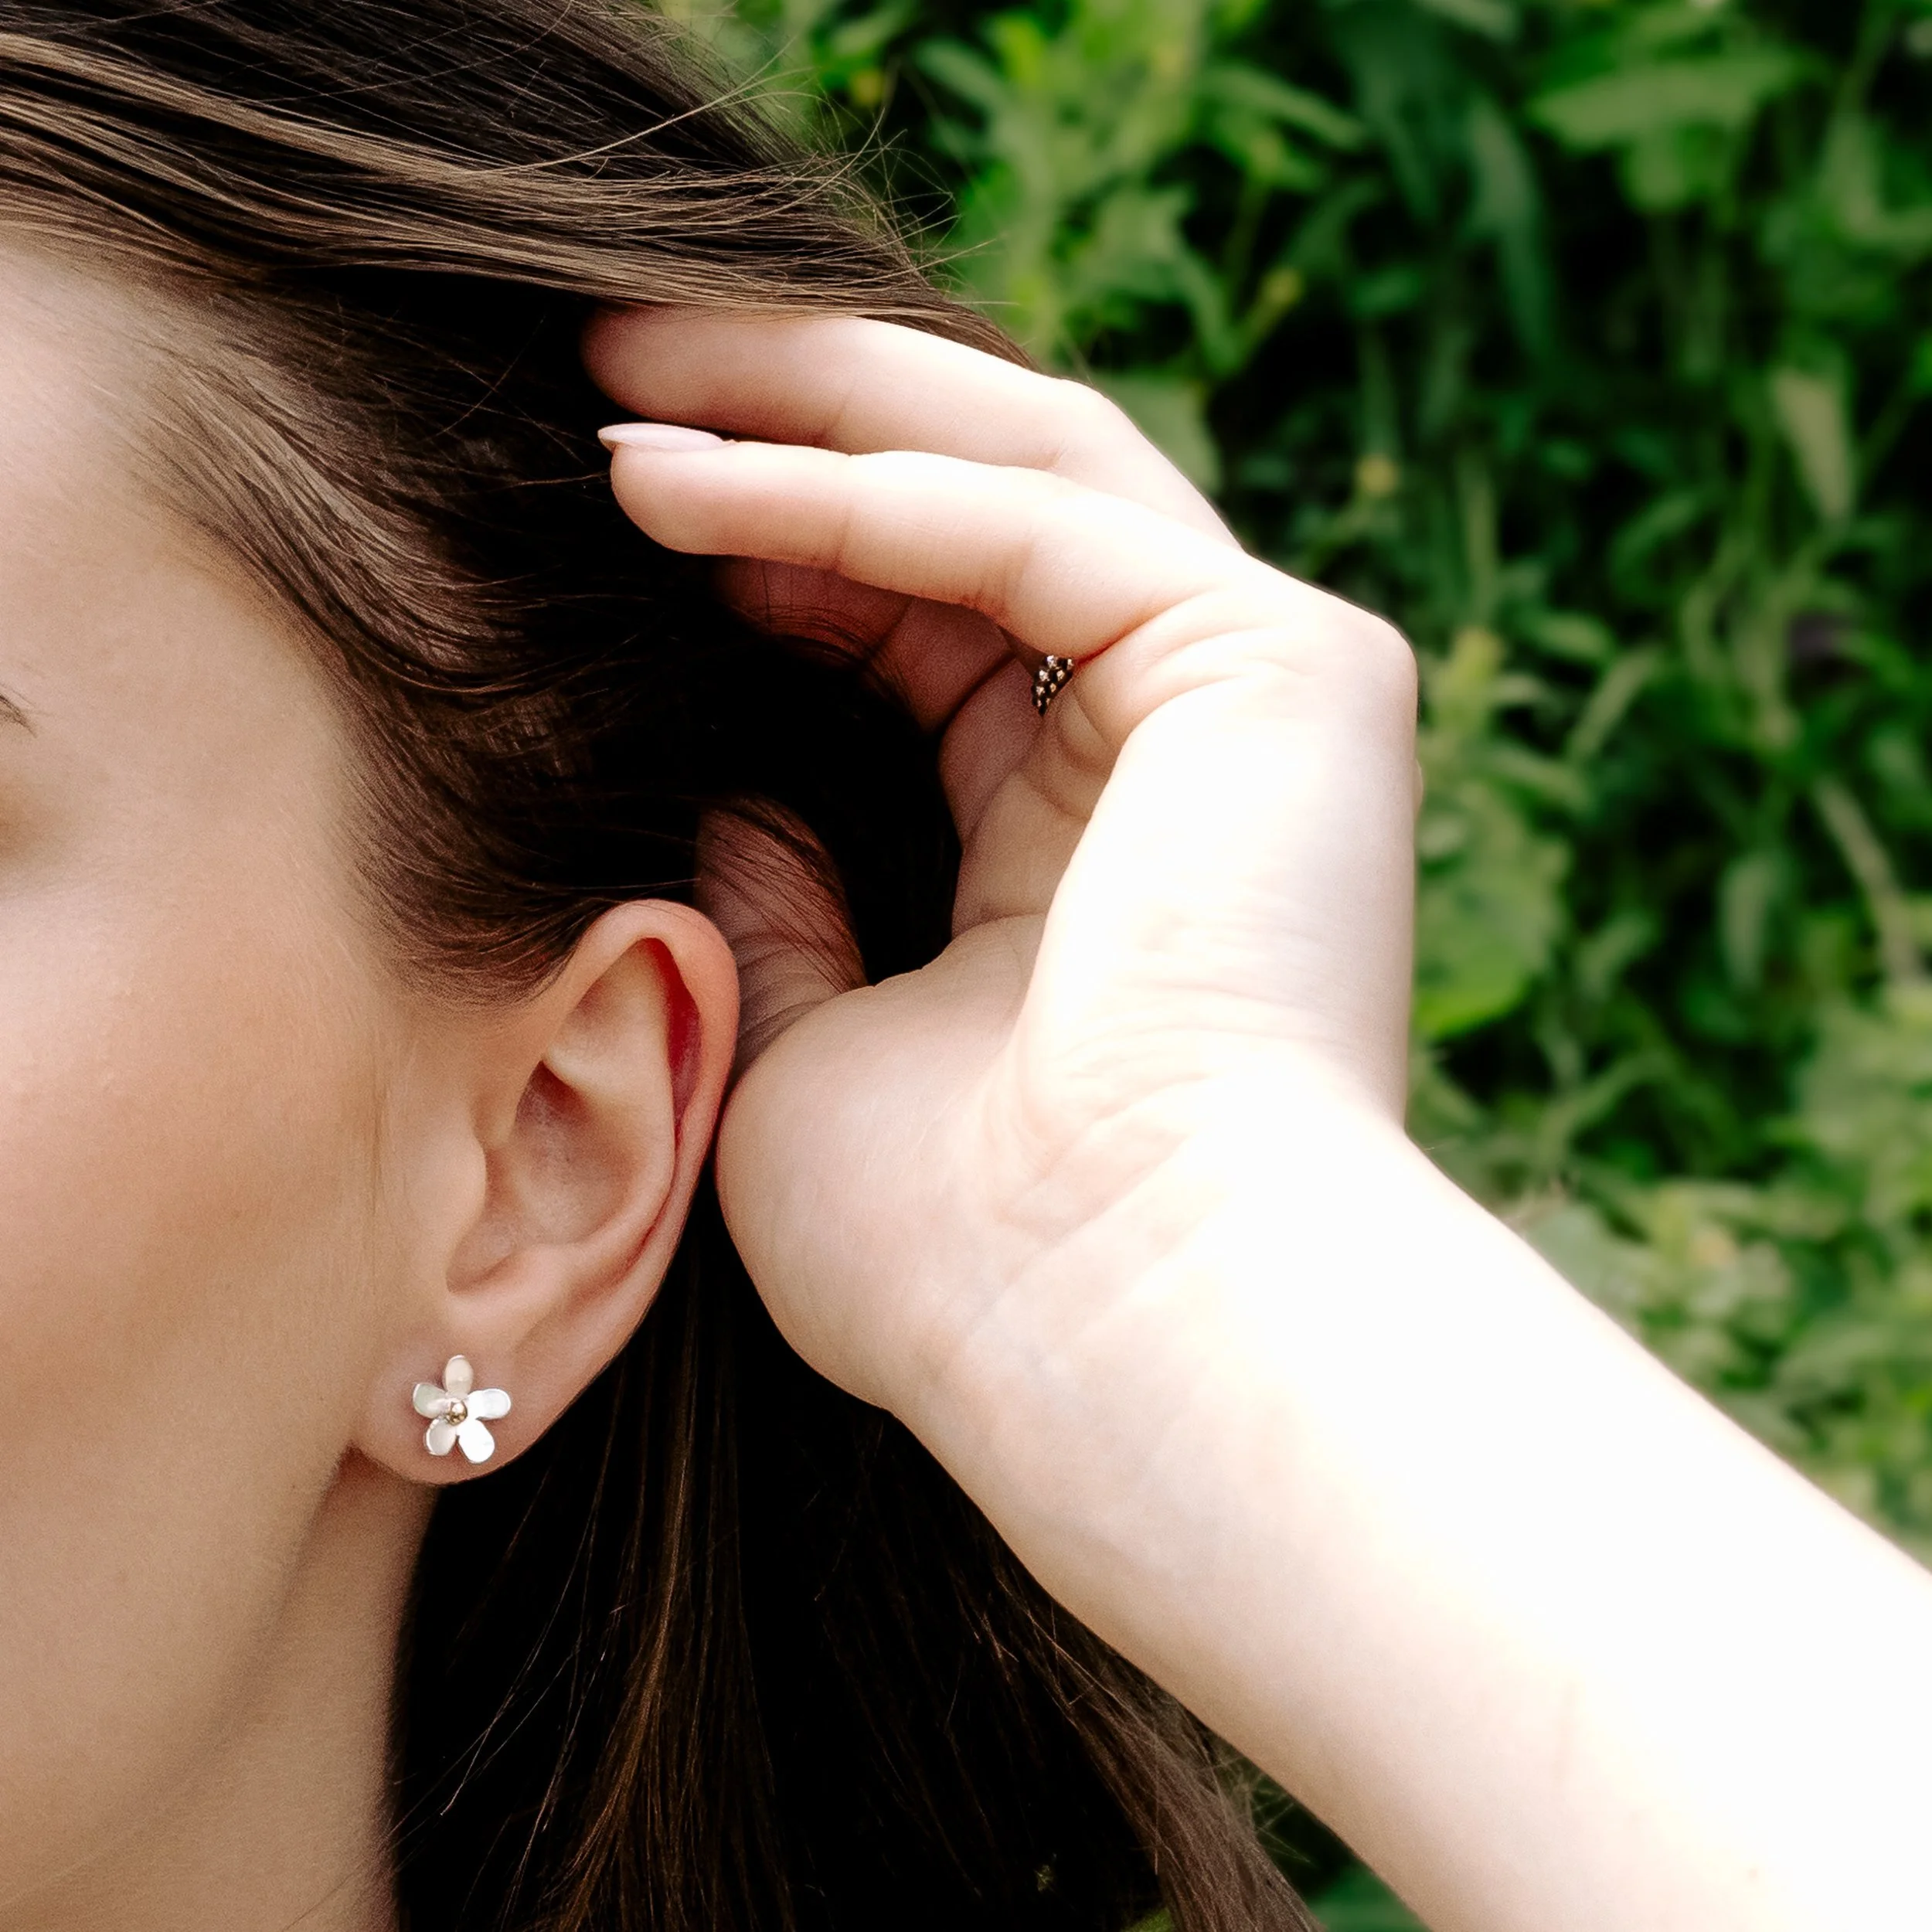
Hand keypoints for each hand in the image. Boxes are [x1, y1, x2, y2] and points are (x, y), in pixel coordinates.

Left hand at [585, 311, 1417, 1424]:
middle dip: (782, 433)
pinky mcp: (1286, 669)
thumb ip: (783, 901)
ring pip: (1014, 469)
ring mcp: (1256, 697)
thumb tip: (717, 781)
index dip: (772, 557)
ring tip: (609, 369)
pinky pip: (1033, 531)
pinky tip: (677, 479)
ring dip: (806, 411)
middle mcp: (1193, 749)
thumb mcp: (817, 1049)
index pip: (933, 636)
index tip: (607, 515)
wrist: (1120, 1342)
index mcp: (1092, 846)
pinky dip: (856, 493)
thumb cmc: (965, 1258)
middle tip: (593, 376)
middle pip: (972, 514)